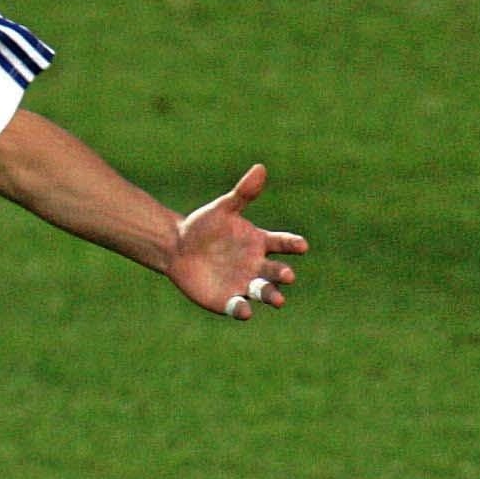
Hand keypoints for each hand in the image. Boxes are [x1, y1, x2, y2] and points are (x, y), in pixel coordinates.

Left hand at [166, 164, 308, 319]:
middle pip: (276, 272)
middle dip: (283, 275)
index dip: (293, 244)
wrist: (178, 247)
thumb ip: (243, 193)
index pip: (283, 243)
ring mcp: (244, 284)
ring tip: (277, 299)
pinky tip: (245, 310)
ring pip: (263, 292)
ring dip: (271, 295)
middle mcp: (257, 265)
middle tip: (287, 275)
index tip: (301, 245)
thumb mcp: (222, 208)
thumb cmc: (203, 226)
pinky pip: (238, 307)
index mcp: (260, 242)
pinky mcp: (227, 300)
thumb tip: (260, 168)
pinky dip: (242, 310)